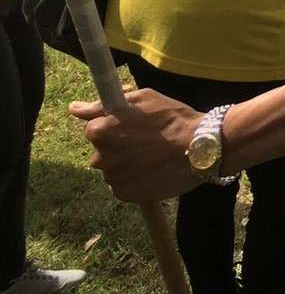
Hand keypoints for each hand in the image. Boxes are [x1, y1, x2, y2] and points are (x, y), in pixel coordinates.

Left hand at [70, 89, 203, 202]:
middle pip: (102, 150)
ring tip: (152, 157)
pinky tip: (153, 170)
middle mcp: (99, 157)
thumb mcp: (143, 99)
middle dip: (118, 145)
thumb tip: (74, 108)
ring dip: (126, 163)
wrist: (200, 147)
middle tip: (145, 140)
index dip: (113, 125)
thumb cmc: (173, 118)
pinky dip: (134, 179)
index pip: (93, 128)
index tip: (133, 125)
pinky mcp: (124, 194)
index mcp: (100, 131)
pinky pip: (123, 184)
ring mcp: (111, 178)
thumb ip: (104, 105)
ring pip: (113, 168)